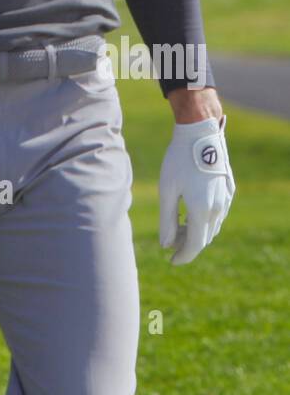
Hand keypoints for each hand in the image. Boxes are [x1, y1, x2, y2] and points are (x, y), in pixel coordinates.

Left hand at [159, 112, 234, 264]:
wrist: (200, 133)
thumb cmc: (179, 159)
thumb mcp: (167, 189)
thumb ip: (166, 220)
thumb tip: (165, 245)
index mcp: (201, 210)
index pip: (195, 245)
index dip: (183, 256)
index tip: (171, 261)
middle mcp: (218, 208)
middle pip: (204, 237)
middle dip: (187, 243)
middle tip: (169, 241)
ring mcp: (226, 199)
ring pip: (212, 226)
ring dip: (197, 231)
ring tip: (178, 225)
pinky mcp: (228, 189)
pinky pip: (218, 213)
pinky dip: (205, 218)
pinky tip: (191, 210)